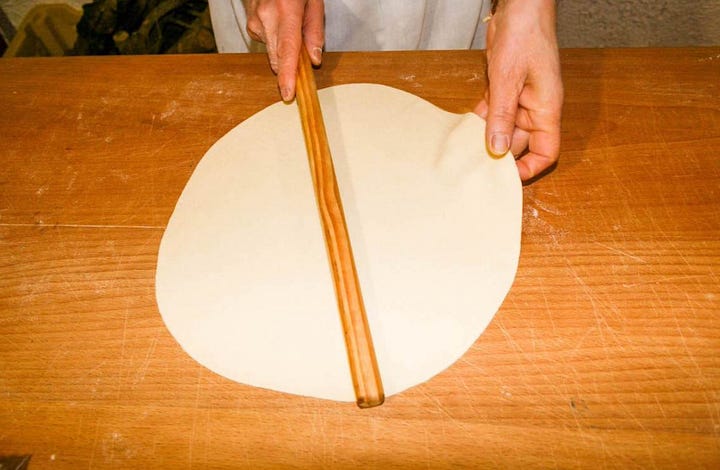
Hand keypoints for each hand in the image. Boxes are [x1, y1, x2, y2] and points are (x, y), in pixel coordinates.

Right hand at [243, 0, 324, 100]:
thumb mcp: (314, 1)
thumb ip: (315, 31)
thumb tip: (314, 60)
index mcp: (285, 10)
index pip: (287, 50)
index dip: (288, 75)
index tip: (288, 93)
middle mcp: (266, 17)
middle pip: (277, 57)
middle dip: (290, 67)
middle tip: (303, 61)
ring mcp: (255, 21)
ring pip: (272, 52)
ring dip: (285, 48)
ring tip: (292, 26)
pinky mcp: (250, 25)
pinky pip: (267, 42)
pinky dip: (276, 39)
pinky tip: (280, 24)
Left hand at [475, 0, 563, 180]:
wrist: (519, 7)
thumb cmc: (524, 36)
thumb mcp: (508, 79)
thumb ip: (502, 115)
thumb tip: (498, 149)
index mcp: (547, 109)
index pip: (546, 151)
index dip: (530, 168)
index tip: (507, 178)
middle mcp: (536, 108)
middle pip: (521, 144)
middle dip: (501, 155)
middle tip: (476, 167)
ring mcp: (521, 99)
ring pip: (504, 129)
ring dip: (487, 138)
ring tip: (467, 152)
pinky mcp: (507, 89)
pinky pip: (495, 112)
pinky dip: (482, 120)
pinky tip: (465, 128)